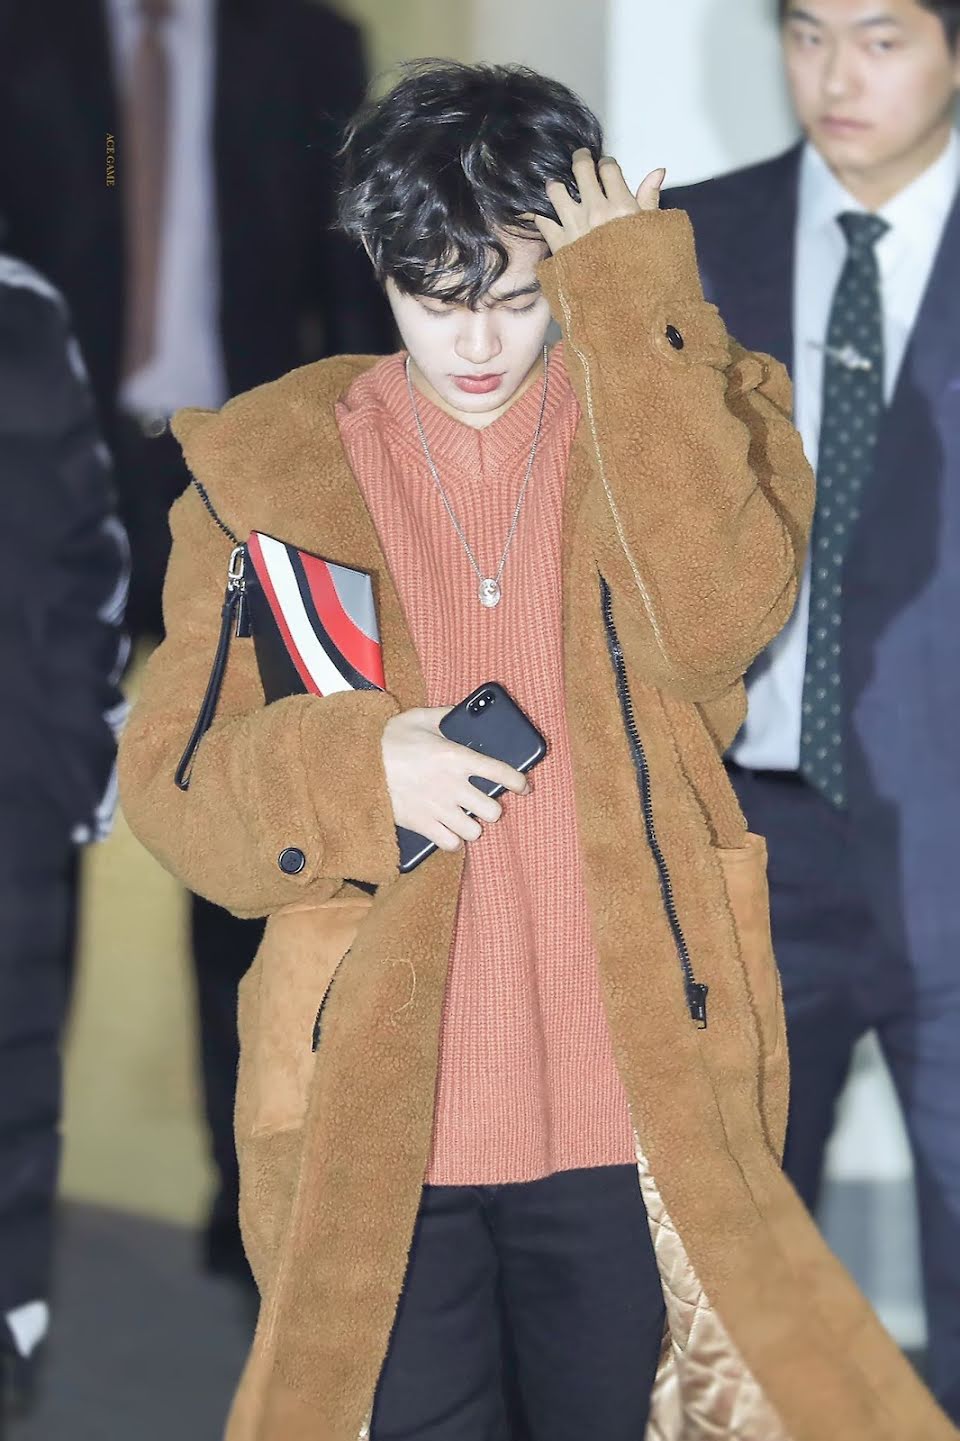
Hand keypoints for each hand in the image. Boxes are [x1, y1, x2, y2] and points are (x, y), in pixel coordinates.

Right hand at [382, 707, 528, 853]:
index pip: (501, 772)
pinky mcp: (421, 826)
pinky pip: (451, 844)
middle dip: (492, 807)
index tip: (523, 786)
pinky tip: (448, 830)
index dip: (519, 782)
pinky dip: (453, 840)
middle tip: (482, 801)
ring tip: (464, 817)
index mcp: (455, 757)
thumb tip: (462, 713)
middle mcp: (451, 786)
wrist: (355, 764)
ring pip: (475, 831)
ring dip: (473, 825)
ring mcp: (437, 809)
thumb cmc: (386, 739)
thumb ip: (445, 716)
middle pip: (493, 810)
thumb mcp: (418, 718)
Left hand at [533, 149, 665, 254]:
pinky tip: (538, 210)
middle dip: (581, 159)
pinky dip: (538, 213)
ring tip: (558, 185)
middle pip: (581, 170)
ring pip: (556, 190)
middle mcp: (595, 210)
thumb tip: (658, 170)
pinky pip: (542, 221)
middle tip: (580, 158)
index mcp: (620, 205)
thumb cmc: (641, 265)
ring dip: (557, 184)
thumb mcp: (651, 230)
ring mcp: (574, 226)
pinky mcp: (558, 244)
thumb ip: (650, 198)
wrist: (623, 300)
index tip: (605, 166)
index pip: (608, 169)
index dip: (606, 163)